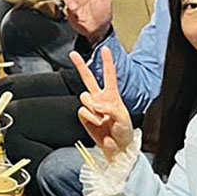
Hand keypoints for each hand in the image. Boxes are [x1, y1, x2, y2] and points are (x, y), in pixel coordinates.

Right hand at [70, 46, 133, 160]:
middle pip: (88, 78)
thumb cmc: (124, 131)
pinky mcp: (85, 116)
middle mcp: (100, 98)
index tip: (105, 48)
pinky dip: (90, 117)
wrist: (117, 147)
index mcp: (113, 95)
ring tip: (102, 119)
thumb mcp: (123, 117)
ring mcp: (91, 106)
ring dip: (93, 107)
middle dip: (80, 65)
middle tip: (72, 54)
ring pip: (85, 96)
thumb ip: (110, 108)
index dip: (107, 61)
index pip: (109, 75)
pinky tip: (97, 123)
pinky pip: (83, 111)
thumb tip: (96, 105)